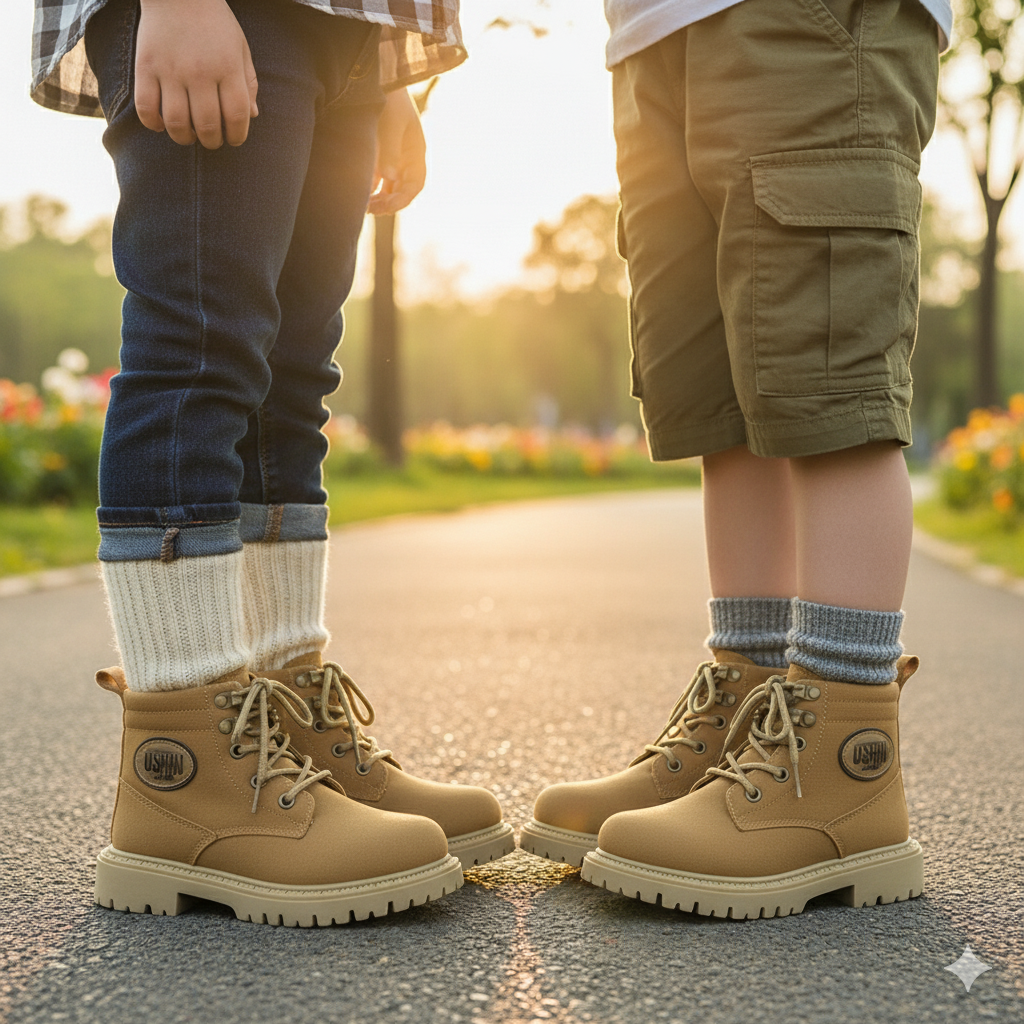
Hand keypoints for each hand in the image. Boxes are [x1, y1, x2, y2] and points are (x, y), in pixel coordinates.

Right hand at [135, 0, 258, 148]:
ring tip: (189, 136)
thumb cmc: (214, 22)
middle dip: (212, 141)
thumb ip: (248, 82)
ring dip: (184, 138)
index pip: (237, 116)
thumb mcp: (240, 47)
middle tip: (212, 140)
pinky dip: (153, 124)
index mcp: (228, 67)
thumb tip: (252, 116)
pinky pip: (145, 107)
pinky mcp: (145, 66)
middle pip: (207, 125)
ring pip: (176, 122)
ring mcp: (170, 69)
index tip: (234, 139)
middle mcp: (200, 70)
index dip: (237, 136)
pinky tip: (161, 124)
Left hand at [367, 89, 426, 214]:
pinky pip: (375, 179)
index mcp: (416, 151)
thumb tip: (390, 179)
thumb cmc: (389, 98)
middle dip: (389, 203)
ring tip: (365, 206)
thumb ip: (390, 150)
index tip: (389, 206)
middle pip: (402, 190)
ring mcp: (391, 158)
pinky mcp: (376, 155)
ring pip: (388, 188)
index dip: (404, 198)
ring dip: (379, 199)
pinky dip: (369, 189)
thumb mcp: (392, 122)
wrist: (375, 78)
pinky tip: (358, 195)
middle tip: (372, 209)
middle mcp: (405, 158)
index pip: (415, 184)